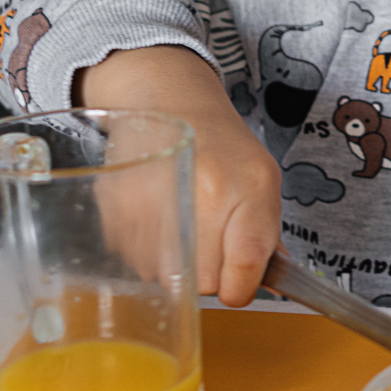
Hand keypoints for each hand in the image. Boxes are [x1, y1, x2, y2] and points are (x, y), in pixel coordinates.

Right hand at [75, 46, 281, 306]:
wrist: (170, 105)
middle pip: (205, 283)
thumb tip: (274, 281)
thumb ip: (269, 235)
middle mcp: (200, 198)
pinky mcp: (117, 213)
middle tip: (211, 234)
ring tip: (185, 220)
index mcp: (245, 192)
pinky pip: (137, 263)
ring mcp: (154, 206)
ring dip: (177, 263)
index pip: (245, 270)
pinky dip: (148, 250)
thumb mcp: (264, 180)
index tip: (240, 281)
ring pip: (167, 279)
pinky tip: (159, 218)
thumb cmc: (221, 146)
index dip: (243, 286)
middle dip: (212, 271)